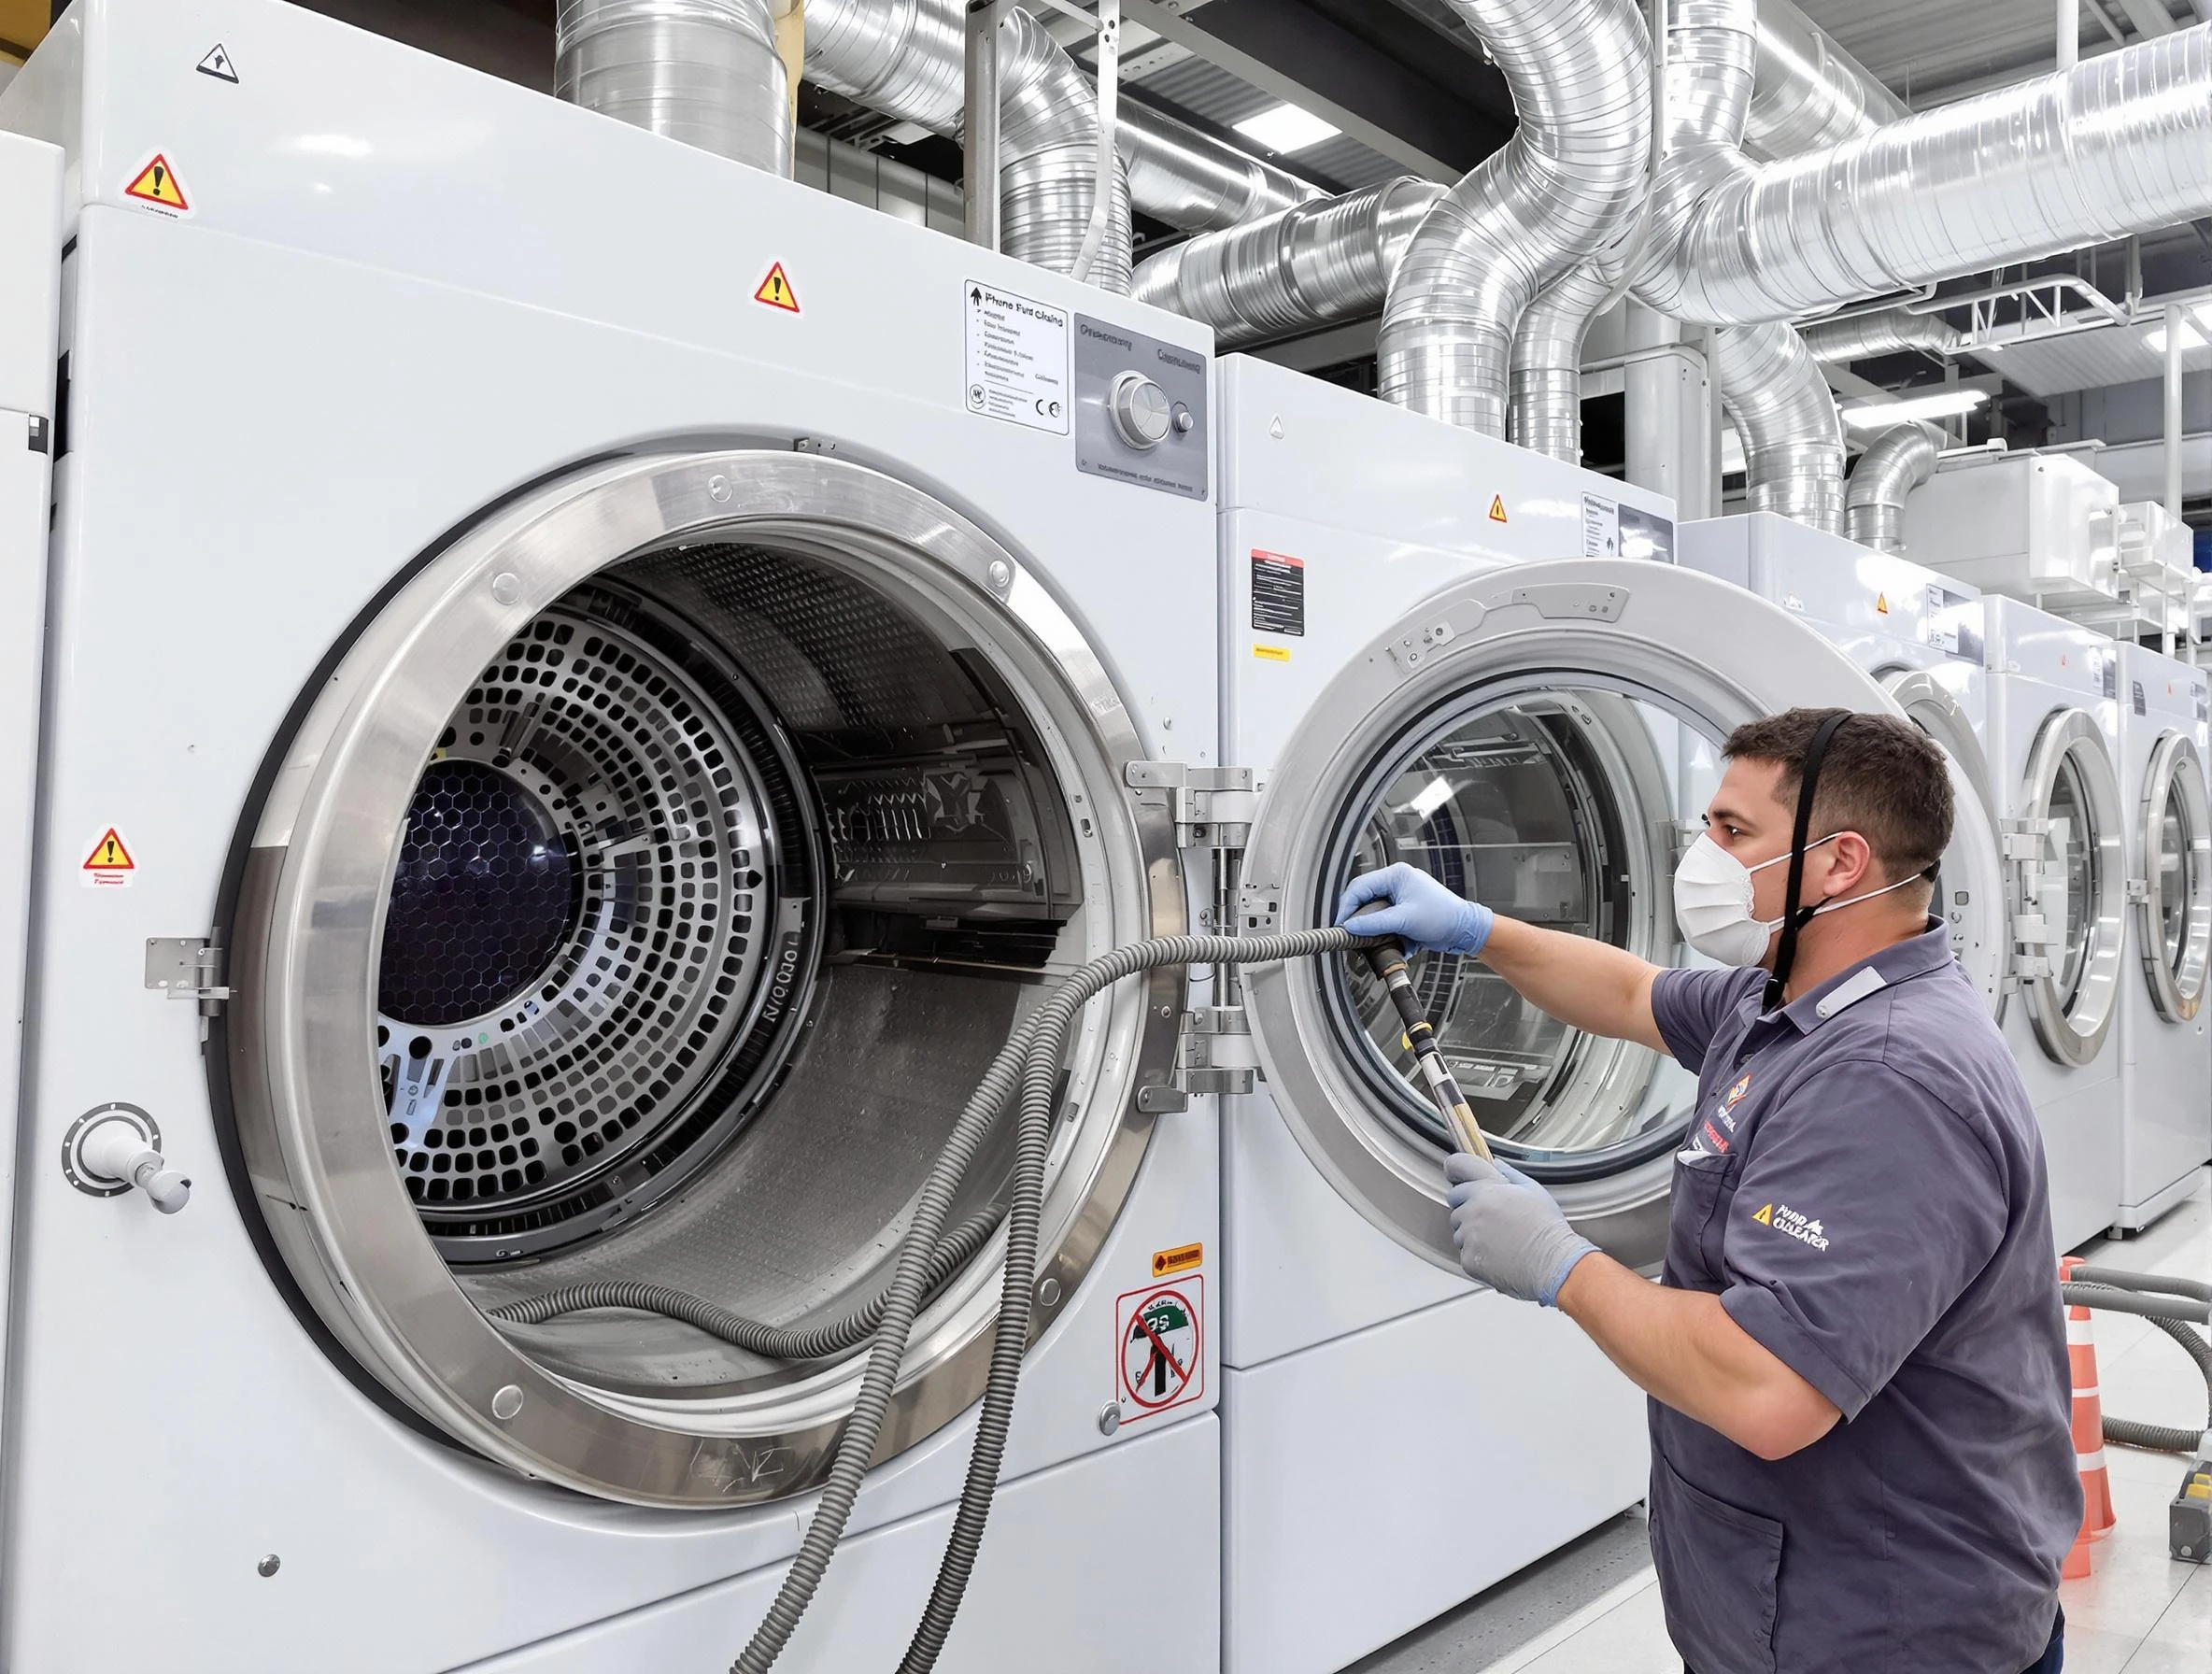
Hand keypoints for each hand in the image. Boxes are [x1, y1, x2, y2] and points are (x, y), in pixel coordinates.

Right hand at [1335, 863, 1492, 955]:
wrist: (1464, 929)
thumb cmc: (1444, 916)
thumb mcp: (1404, 920)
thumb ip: (1375, 923)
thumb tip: (1351, 926)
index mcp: (1396, 875)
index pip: (1360, 886)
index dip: (1347, 906)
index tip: (1342, 923)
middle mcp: (1396, 882)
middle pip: (1365, 899)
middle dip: (1359, 917)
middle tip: (1351, 932)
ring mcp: (1400, 896)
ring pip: (1373, 911)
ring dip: (1373, 926)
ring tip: (1371, 938)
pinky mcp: (1403, 910)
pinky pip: (1384, 919)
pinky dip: (1384, 931)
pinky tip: (1390, 940)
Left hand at [1445, 1153, 1596, 1306]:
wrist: (1554, 1263)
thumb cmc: (1547, 1228)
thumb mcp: (1533, 1190)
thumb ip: (1509, 1173)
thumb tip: (1495, 1164)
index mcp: (1487, 1189)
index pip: (1456, 1166)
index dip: (1456, 1171)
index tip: (1456, 1175)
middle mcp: (1474, 1209)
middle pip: (1455, 1201)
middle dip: (1467, 1205)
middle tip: (1492, 1216)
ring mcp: (1470, 1235)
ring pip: (1459, 1229)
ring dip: (1472, 1232)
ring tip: (1501, 1239)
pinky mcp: (1469, 1259)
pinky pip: (1465, 1252)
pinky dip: (1477, 1254)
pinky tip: (1499, 1254)